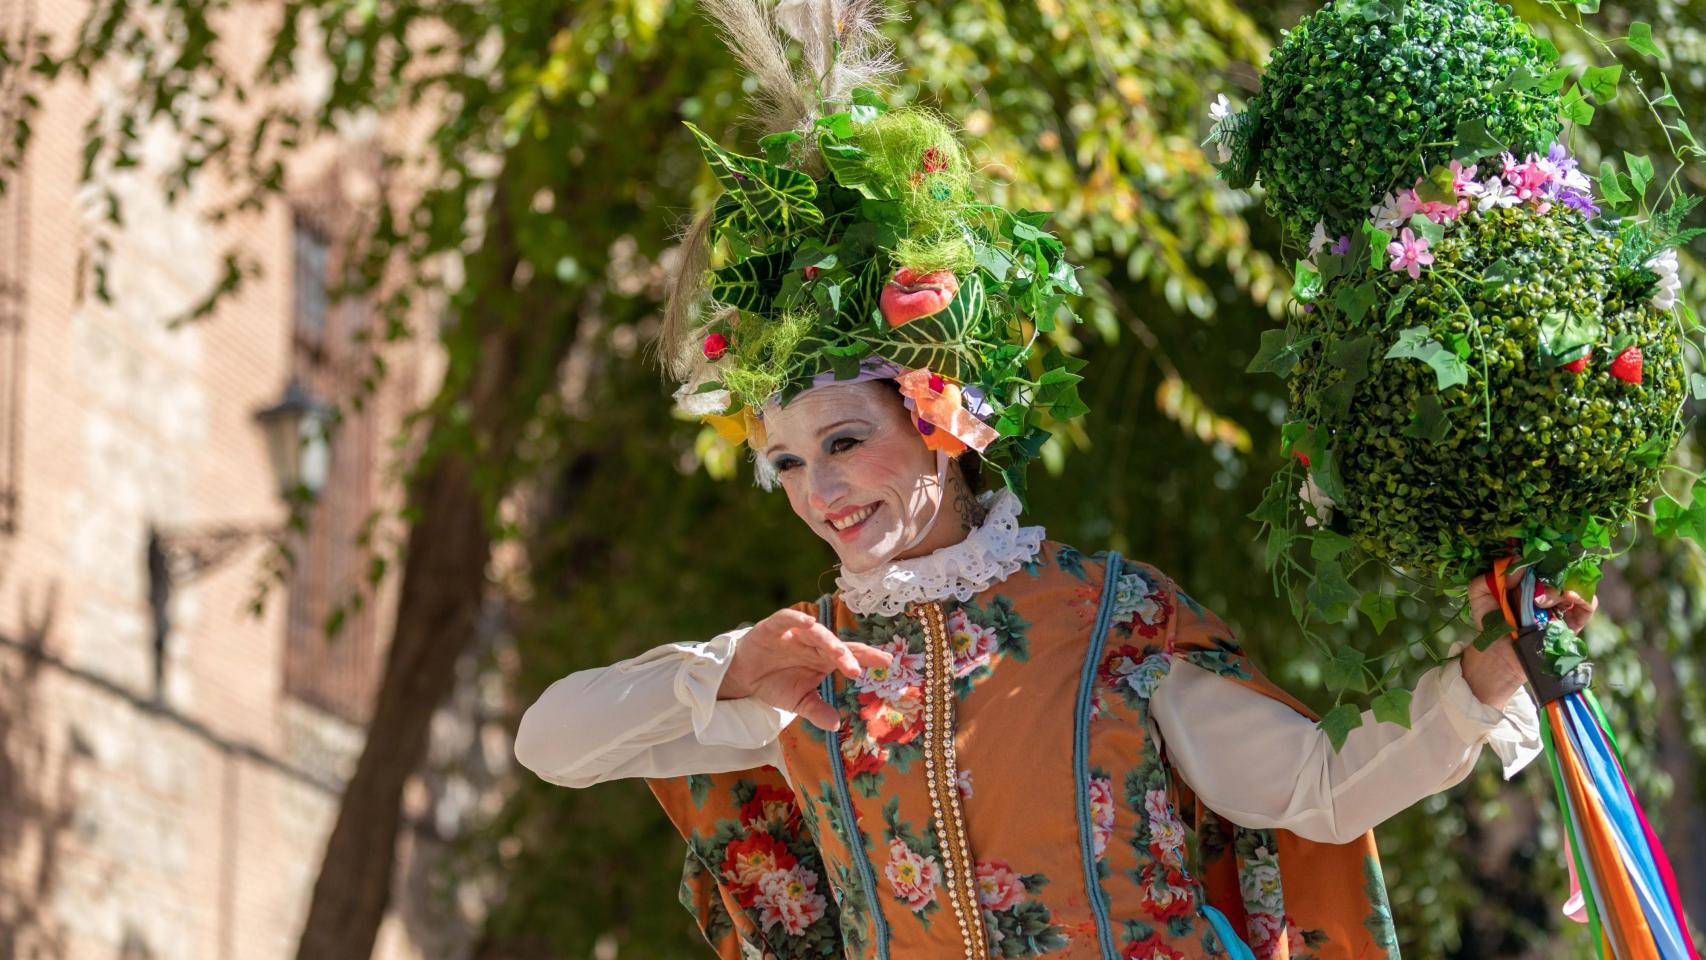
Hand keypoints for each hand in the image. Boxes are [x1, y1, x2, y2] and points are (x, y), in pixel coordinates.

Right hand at [718, 608, 893, 730]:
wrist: (744, 677)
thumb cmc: (776, 684)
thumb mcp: (798, 702)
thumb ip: (817, 710)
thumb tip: (836, 725)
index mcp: (823, 659)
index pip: (850, 655)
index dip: (868, 656)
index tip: (888, 662)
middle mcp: (813, 643)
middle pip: (835, 645)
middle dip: (848, 655)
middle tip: (856, 669)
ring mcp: (794, 633)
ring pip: (816, 633)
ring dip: (827, 641)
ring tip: (838, 653)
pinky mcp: (773, 627)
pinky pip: (787, 619)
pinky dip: (797, 619)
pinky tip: (808, 623)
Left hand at [1466, 567, 1597, 632]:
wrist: (1497, 652)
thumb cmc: (1489, 620)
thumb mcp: (1480, 593)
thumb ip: (1492, 576)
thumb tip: (1518, 565)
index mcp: (1529, 578)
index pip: (1544, 560)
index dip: (1540, 557)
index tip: (1529, 559)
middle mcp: (1548, 589)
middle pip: (1562, 570)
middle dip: (1549, 573)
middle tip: (1533, 584)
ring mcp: (1562, 605)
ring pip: (1574, 585)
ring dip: (1558, 589)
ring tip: (1539, 600)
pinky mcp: (1573, 622)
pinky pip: (1588, 605)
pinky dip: (1583, 598)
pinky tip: (1569, 596)